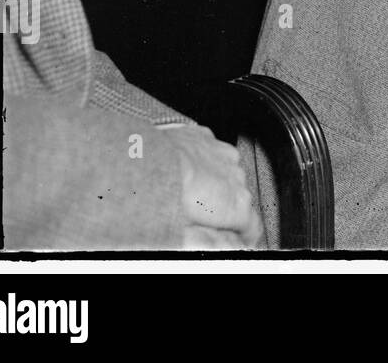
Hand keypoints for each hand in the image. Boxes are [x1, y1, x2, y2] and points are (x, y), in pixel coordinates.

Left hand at [161, 124, 262, 249]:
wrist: (134, 158)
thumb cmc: (156, 196)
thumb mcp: (186, 236)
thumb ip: (216, 243)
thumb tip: (231, 249)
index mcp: (236, 202)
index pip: (253, 227)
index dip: (242, 239)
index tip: (231, 244)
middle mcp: (235, 174)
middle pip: (239, 200)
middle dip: (223, 212)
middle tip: (197, 223)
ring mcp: (221, 153)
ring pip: (226, 175)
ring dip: (214, 187)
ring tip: (186, 197)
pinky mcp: (204, 138)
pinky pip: (211, 156)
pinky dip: (202, 166)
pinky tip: (181, 175)